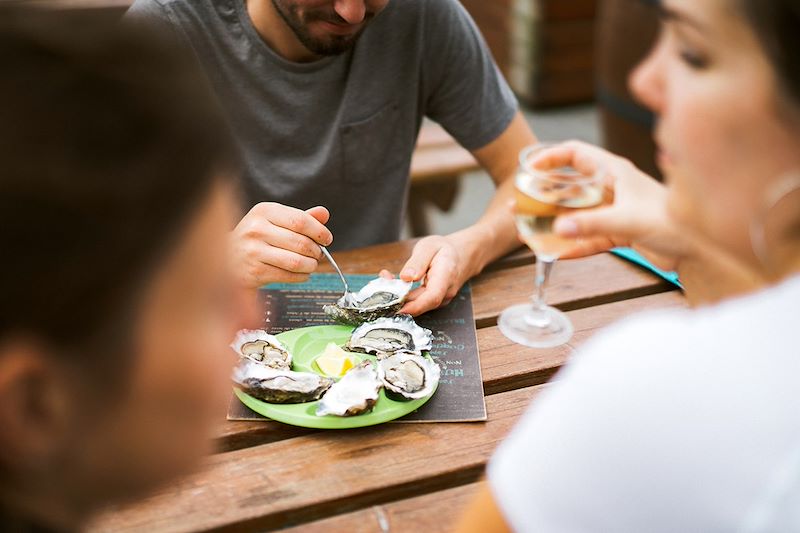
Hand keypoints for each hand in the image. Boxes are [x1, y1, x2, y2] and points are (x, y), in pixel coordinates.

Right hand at [230, 203, 332, 287]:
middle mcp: (256, 229)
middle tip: (318, 254)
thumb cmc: (257, 238)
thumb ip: (300, 217)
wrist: (228, 258)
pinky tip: (302, 274)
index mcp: (264, 211)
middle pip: (301, 242)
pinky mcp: (254, 271)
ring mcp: (253, 251)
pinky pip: (288, 276)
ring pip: (296, 261)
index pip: (301, 220)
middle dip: (316, 251)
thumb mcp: (275, 221)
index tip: (327, 239)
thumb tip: (324, 213)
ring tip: (311, 265)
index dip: (319, 231)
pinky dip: (301, 276)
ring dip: (311, 265)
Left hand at [382, 235, 464, 315]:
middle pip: (421, 303)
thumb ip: (418, 261)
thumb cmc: (444, 249)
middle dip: (399, 297)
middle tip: (382, 283)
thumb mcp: (429, 246)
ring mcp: (441, 299)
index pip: (432, 297)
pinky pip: (417, 302)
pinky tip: (393, 283)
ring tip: (386, 278)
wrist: (461, 255)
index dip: (415, 306)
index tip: (398, 308)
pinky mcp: (433, 301)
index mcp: (446, 276)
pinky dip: (403, 295)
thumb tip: (406, 277)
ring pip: (418, 304)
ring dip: (399, 296)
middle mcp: (445, 292)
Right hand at [538, 141, 685, 270]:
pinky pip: (586, 237)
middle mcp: (610, 188)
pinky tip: (554, 253)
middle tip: (520, 203)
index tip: (529, 168)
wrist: (697, 250)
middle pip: (569, 186)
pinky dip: (571, 245)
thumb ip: (591, 224)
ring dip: (553, 222)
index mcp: (613, 171)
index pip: (575, 153)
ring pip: (575, 213)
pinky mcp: (617, 232)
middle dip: (543, 195)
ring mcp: (612, 211)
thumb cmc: (671, 223)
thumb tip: (557, 229)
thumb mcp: (627, 220)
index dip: (550, 157)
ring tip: (528, 229)